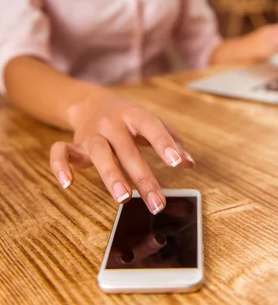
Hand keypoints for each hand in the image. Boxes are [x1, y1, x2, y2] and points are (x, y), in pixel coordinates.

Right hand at [49, 88, 194, 212]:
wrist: (91, 102)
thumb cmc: (128, 119)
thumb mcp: (150, 123)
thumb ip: (171, 140)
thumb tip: (190, 163)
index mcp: (134, 115)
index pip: (151, 127)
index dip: (164, 143)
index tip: (176, 162)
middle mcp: (112, 123)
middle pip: (128, 149)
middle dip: (143, 177)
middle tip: (157, 202)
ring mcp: (92, 134)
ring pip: (99, 153)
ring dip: (111, 175)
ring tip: (123, 198)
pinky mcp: (74, 144)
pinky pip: (61, 152)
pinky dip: (60, 165)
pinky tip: (68, 184)